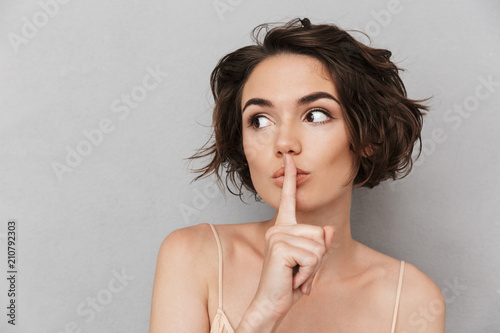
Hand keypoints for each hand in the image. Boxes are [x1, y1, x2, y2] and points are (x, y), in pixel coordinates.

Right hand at [251, 154, 334, 320]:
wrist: (271, 303)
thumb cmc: (289, 283)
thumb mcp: (310, 261)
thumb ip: (320, 244)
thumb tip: (327, 229)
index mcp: (283, 228)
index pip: (289, 199)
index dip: (290, 178)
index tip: (289, 158)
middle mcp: (278, 229)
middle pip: (320, 233)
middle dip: (317, 258)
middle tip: (299, 271)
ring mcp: (277, 236)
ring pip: (318, 247)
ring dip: (313, 267)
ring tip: (295, 275)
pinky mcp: (279, 247)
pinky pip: (312, 257)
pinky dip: (308, 273)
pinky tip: (293, 278)